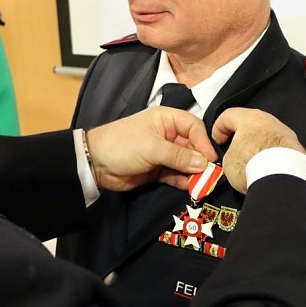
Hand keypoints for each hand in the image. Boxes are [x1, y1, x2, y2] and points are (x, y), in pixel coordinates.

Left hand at [85, 106, 217, 190]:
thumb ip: (178, 156)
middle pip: (192, 146)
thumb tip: (204, 163)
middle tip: (210, 175)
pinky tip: (188, 187)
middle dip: (201, 160)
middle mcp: (167, 134)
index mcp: (166, 119)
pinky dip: (182, 180)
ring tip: (201, 184)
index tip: (211, 158)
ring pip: (185, 162)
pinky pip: (175, 174)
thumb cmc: (121, 145)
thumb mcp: (152, 147)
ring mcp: (162, 153)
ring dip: (193, 173)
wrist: (94, 164)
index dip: (204, 141)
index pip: (193, 126)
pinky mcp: (156, 169)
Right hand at [211, 107, 305, 193]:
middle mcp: (270, 121)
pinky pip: (278, 150)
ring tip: (250, 164)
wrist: (282, 178)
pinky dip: (271, 157)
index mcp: (250, 117)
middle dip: (240, 138)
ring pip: (266, 138)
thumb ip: (230, 154)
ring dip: (257, 148)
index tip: (217, 140)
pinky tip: (265, 169)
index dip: (218, 128)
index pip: (228, 116)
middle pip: (250, 125)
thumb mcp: (227, 160)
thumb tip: (234, 160)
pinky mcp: (295, 148)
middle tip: (233, 152)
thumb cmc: (255, 164)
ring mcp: (285, 134)